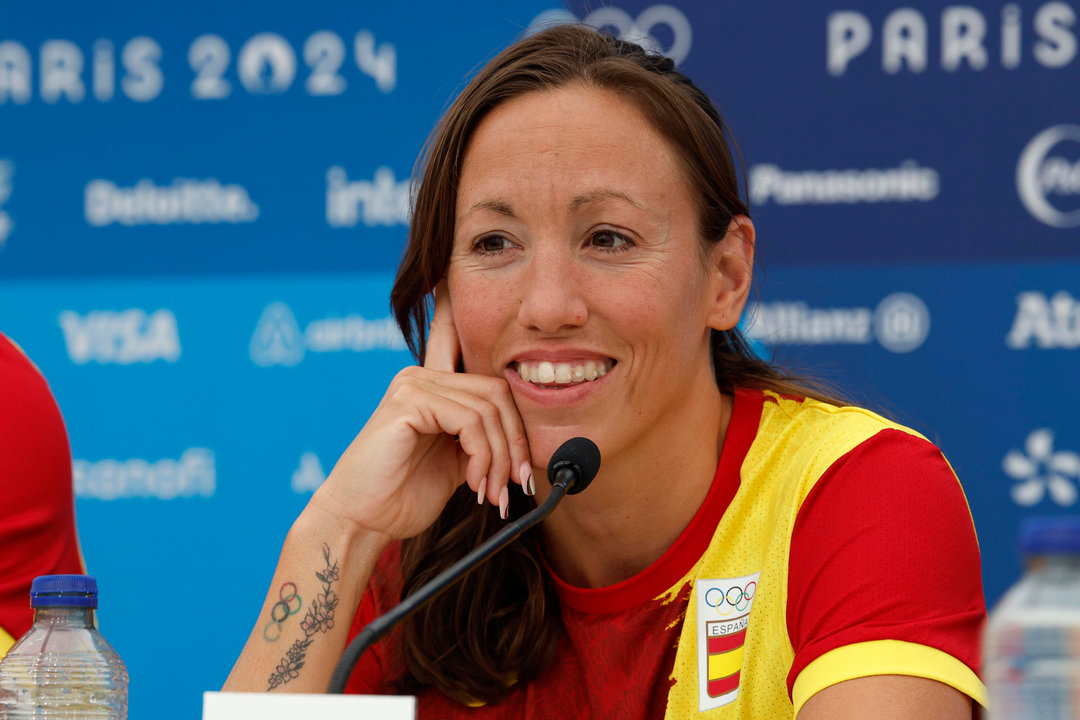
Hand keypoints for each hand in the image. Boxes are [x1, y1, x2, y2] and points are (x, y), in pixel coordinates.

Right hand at [312, 281, 532, 541]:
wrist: (362, 520)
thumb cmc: (403, 495)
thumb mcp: (453, 462)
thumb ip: (478, 439)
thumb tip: (520, 445)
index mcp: (430, 386)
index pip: (451, 337)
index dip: (452, 304)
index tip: (447, 276)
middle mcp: (421, 376)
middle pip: (498, 389)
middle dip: (516, 440)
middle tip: (518, 481)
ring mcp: (414, 384)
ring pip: (489, 409)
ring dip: (501, 458)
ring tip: (493, 491)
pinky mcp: (409, 401)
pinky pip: (470, 421)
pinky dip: (483, 456)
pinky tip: (473, 481)